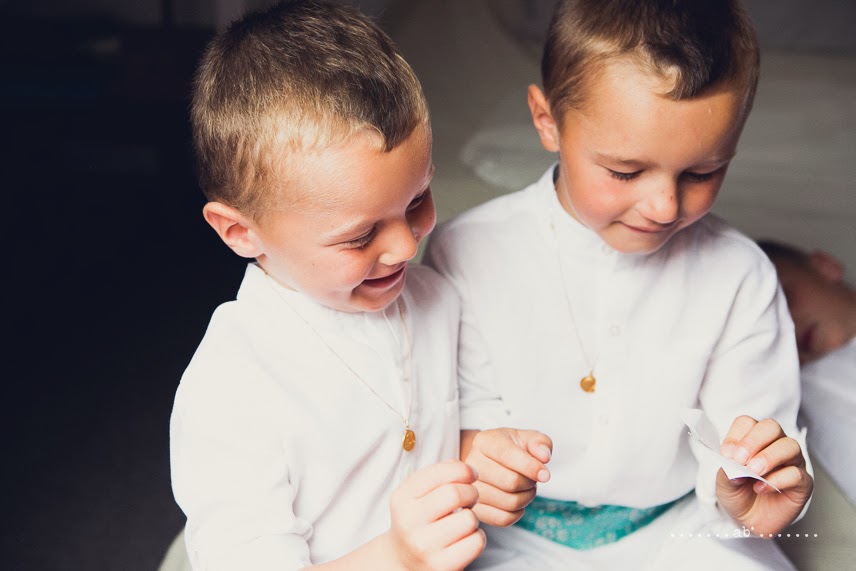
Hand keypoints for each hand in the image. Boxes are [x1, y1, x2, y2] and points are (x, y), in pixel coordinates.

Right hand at [386, 459, 484, 570]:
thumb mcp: (416, 493)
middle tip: (470, 498)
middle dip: (471, 492)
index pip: (439, 473)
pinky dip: (477, 537)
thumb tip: (466, 469)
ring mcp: (424, 546)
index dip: (463, 470)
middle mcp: (409, 522)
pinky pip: (476, 542)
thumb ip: (438, 474)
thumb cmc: (418, 519)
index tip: (470, 475)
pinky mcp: (440, 566)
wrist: (403, 560)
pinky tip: (465, 538)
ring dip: (473, 517)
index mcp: (402, 498)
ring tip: (462, 521)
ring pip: (469, 519)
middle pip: (455, 494)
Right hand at [462, 428, 551, 526]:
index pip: (507, 455)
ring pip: (509, 502)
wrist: (493, 463)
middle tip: (531, 479)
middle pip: (511, 482)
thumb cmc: (513, 450)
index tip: (545, 474)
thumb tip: (543, 456)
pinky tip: (518, 502)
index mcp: (484, 441)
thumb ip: (540, 442)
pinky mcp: (475, 510)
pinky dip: (518, 513)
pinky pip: (503, 519)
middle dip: (530, 482)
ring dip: (526, 498)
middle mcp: (471, 464)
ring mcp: (469, 489)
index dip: (530, 466)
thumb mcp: (528, 439)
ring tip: (525, 488)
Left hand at [716, 416, 812, 536]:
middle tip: (740, 459)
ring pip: (789, 446)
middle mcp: (775, 445)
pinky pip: (796, 474)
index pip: (747, 423)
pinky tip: (761, 488)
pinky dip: (777, 479)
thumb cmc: (737, 492)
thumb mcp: (724, 481)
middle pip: (771, 427)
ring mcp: (792, 462)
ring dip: (769, 457)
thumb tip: (735, 464)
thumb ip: (727, 469)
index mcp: (753, 438)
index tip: (726, 454)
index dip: (736, 435)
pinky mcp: (803, 482)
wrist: (748, 520)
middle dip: (754, 441)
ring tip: (753, 471)